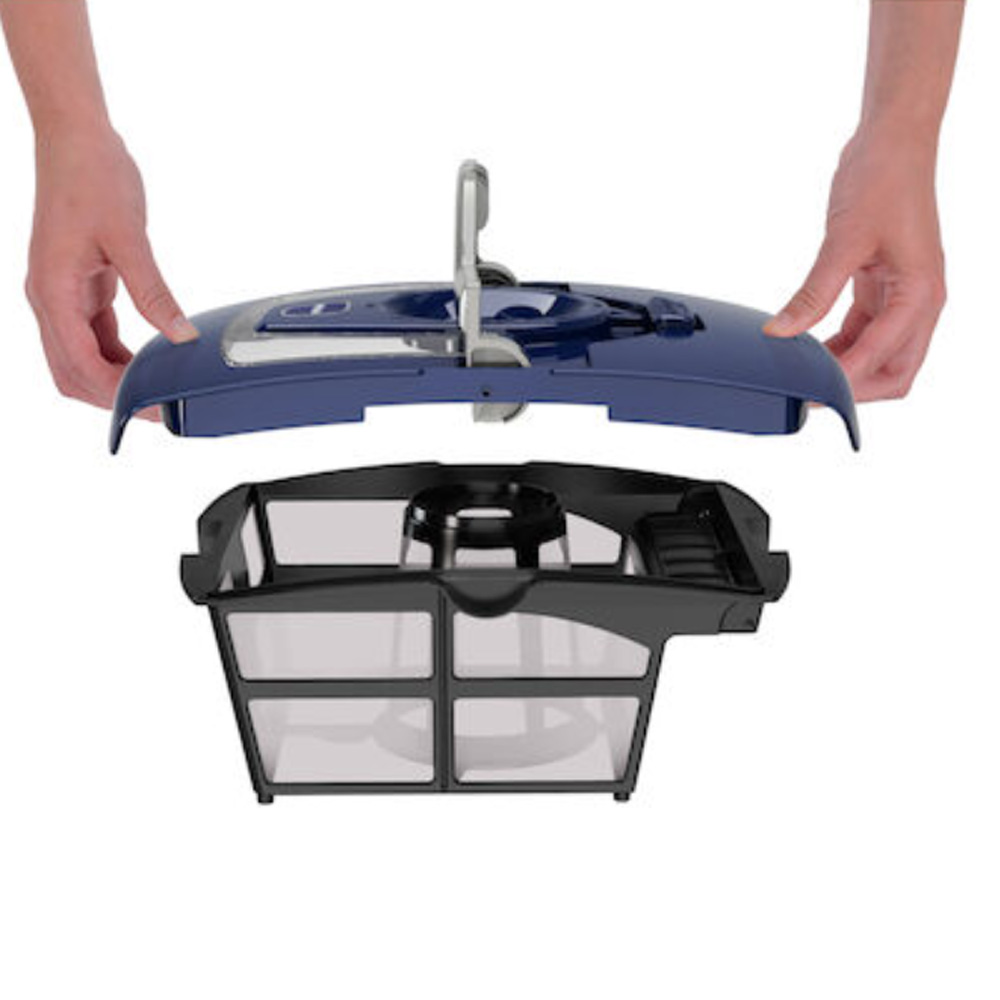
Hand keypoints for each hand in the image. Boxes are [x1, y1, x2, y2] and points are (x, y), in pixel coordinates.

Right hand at [25, 126, 196, 409]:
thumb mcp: (129, 237)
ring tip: (155, 387)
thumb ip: (154, 292)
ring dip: (112, 378)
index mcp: (52, 291)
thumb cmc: (93, 177)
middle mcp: (48, 299)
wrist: (75, 139)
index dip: (116, 394)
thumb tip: (180, 335)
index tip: (152, 407)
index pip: (81, 365)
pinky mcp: (76, 287)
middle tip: (156, 406)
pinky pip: (91, 335)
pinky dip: (115, 354)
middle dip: (110, 396)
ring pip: (78, 358)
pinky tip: (146, 358)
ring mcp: (59, 295)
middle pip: (71, 373)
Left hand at [764, 128, 946, 401]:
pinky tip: (808, 349)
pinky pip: (864, 331)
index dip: (846, 381)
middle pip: (895, 371)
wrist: (892, 140)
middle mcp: (920, 301)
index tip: (809, 392)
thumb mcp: (843, 241)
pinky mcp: (883, 288)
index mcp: (921, 293)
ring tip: (802, 374)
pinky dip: (840, 346)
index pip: (884, 358)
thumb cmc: (882, 179)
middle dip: (856, 388)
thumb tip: (781, 332)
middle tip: (808, 393)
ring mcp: (903, 296)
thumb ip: (813, 293)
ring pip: (880, 355)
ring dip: (845, 368)